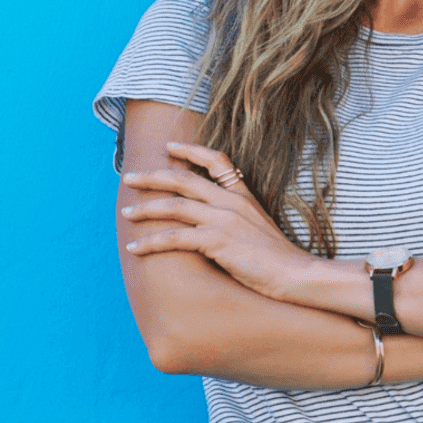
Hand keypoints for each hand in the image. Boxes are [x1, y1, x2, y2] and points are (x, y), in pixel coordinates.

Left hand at [120, 141, 311, 300]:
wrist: (295, 274)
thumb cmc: (278, 258)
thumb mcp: (260, 226)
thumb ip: (239, 216)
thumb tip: (215, 219)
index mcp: (243, 195)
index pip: (217, 160)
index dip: (190, 151)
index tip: (169, 147)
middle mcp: (232, 202)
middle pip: (184, 180)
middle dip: (152, 177)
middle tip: (130, 177)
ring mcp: (225, 220)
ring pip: (174, 206)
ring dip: (145, 209)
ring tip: (126, 213)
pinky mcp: (217, 241)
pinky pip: (175, 238)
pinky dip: (151, 242)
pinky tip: (136, 249)